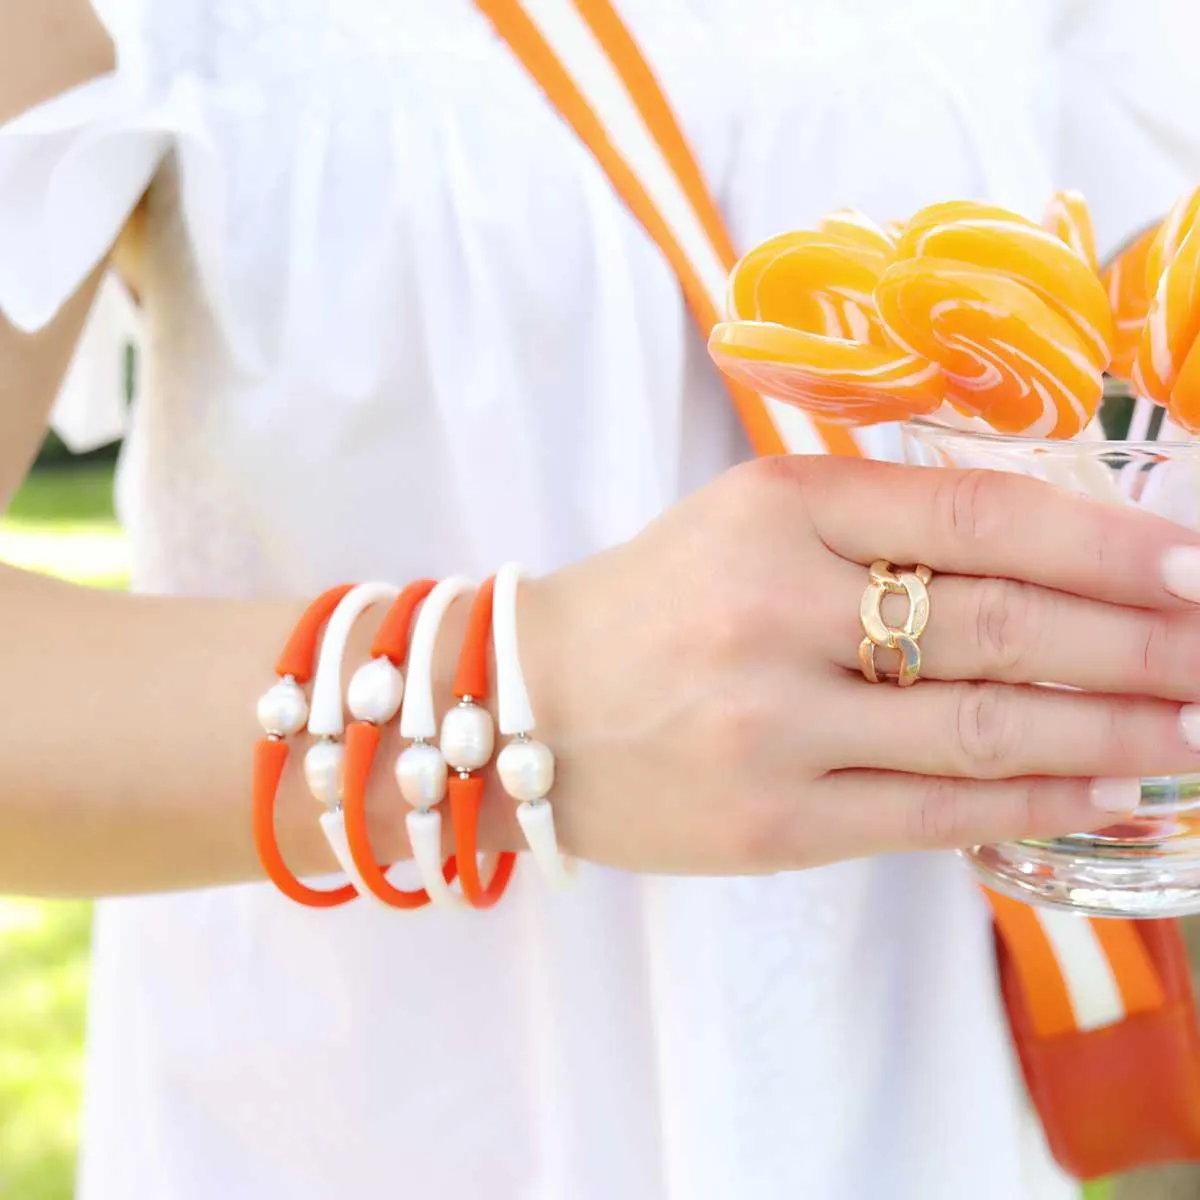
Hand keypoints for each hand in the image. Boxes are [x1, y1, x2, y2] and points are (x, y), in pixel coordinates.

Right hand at [521, 456, 1199, 873]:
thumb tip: (1043, 556)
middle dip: (1139, 640)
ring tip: (1196, 726)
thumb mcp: (748, 523)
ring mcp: (776, 724)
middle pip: (1002, 624)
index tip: (1189, 563)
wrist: (528, 705)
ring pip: (985, 724)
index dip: (1101, 543)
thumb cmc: (650, 604)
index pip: (976, 518)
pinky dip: (1038, 799)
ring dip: (1113, 727)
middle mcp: (778, 608)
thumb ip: (875, 525)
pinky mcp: (774, 821)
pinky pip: (935, 811)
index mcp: (778, 509)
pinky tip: (1111, 789)